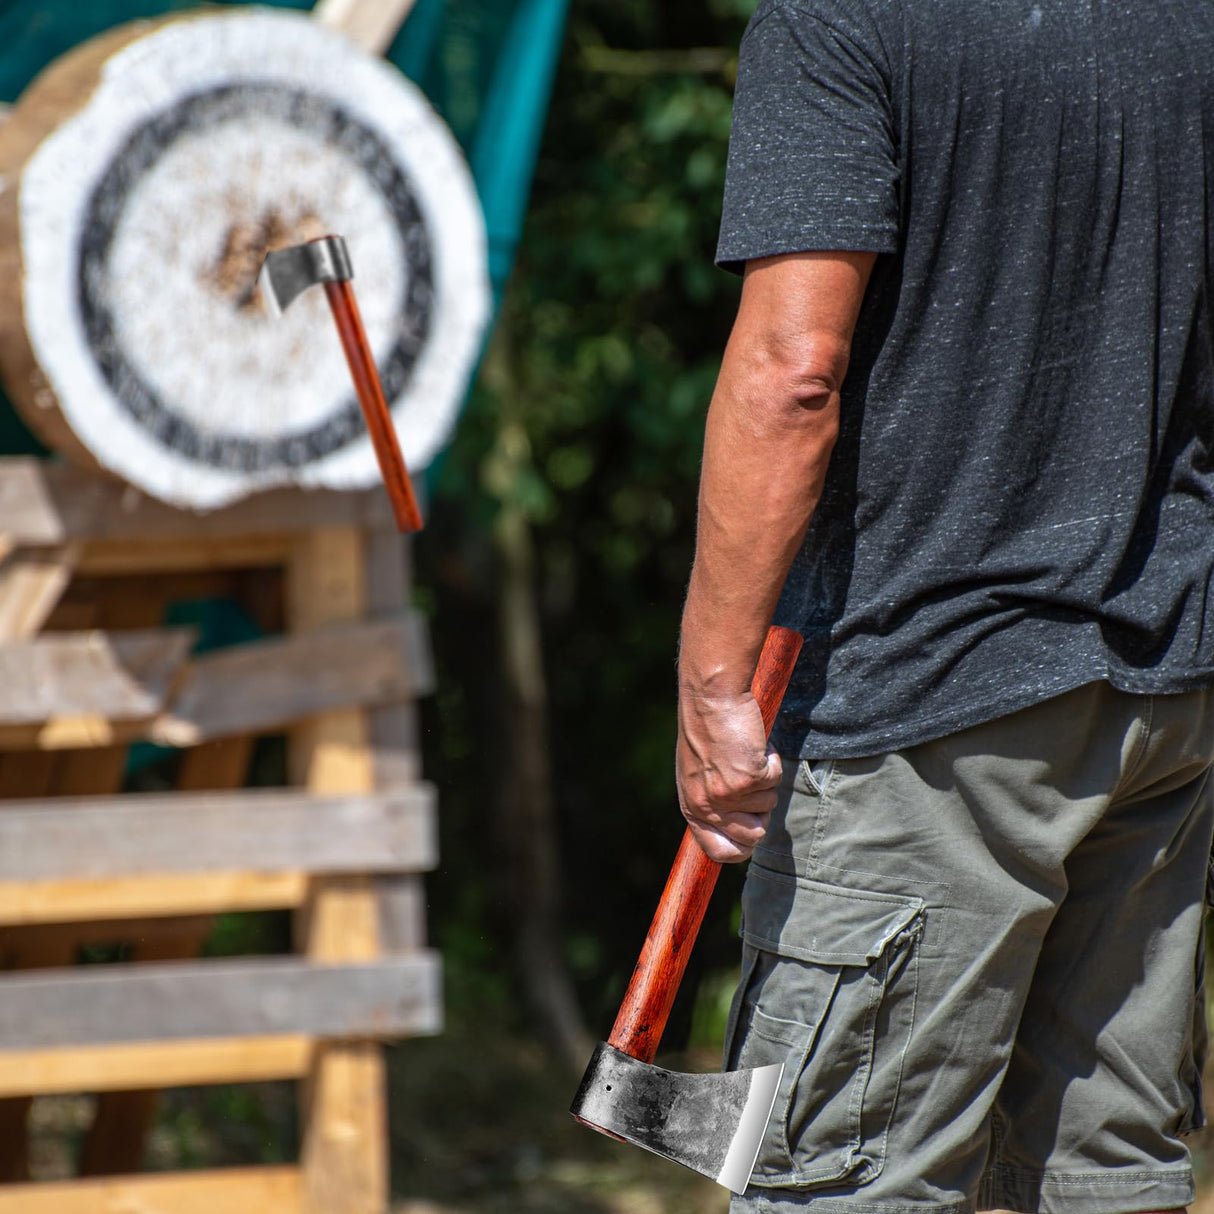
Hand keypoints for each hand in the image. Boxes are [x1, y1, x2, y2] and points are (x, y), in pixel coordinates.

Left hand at [676, 687, 782, 862]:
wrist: (710, 698)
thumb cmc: (707, 730)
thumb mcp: (699, 774)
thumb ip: (713, 803)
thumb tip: (741, 832)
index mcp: (693, 807)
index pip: (718, 851)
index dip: (741, 847)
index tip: (751, 833)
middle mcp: (708, 807)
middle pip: (754, 836)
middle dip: (761, 809)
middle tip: (752, 781)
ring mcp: (728, 795)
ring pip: (770, 804)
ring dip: (765, 778)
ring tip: (745, 753)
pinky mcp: (749, 778)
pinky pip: (776, 778)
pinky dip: (771, 759)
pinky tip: (753, 743)